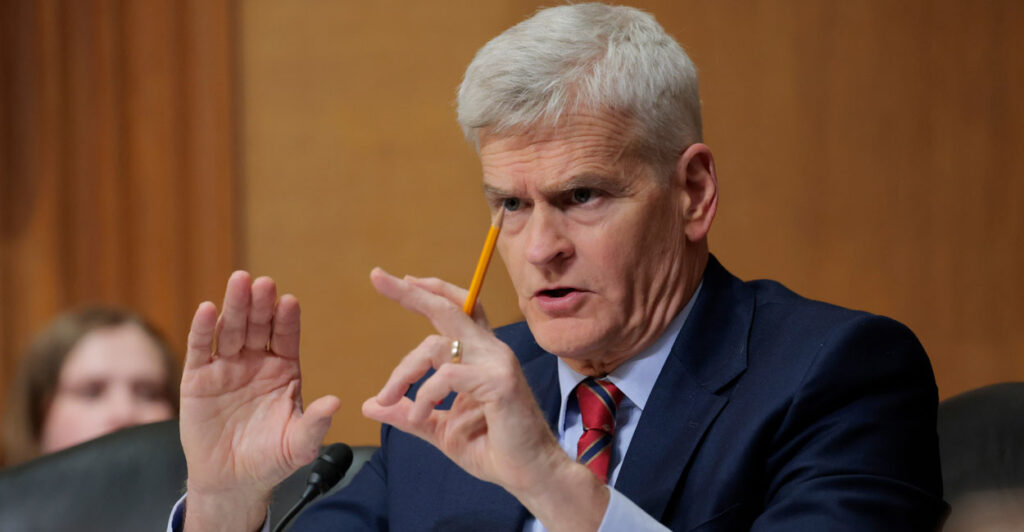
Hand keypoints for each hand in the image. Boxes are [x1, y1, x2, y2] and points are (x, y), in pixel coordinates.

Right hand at [180, 271, 339, 530]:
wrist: (232, 481)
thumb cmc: (271, 460)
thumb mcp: (298, 445)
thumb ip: (315, 423)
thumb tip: (336, 403)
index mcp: (284, 371)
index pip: (287, 338)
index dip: (287, 320)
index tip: (290, 302)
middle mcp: (256, 362)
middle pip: (259, 327)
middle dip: (261, 305)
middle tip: (263, 282)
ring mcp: (227, 367)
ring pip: (231, 330)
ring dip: (235, 307)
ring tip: (239, 283)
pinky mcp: (198, 379)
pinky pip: (201, 350)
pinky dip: (203, 329)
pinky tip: (207, 309)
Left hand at [362, 269, 606, 530]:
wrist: (528, 474)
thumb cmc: (492, 448)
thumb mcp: (439, 428)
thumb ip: (409, 413)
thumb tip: (370, 404)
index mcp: (479, 355)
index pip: (457, 310)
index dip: (431, 292)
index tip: (400, 280)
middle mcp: (490, 350)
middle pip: (449, 308)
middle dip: (411, 292)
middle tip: (378, 277)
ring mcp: (497, 362)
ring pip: (437, 346)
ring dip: (403, 371)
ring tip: (387, 398)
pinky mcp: (499, 382)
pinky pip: (448, 377)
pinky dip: (426, 395)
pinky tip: (420, 415)